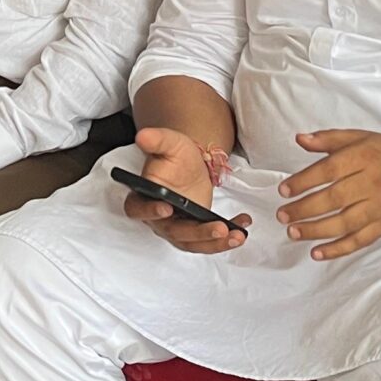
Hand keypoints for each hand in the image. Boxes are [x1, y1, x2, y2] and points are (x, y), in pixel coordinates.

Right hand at [121, 125, 245, 253]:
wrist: (194, 164)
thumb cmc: (177, 155)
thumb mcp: (170, 143)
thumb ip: (156, 139)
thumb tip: (142, 136)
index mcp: (143, 197)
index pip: (139, 209)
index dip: (150, 211)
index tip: (167, 208)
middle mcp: (158, 218)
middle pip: (174, 232)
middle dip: (198, 233)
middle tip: (219, 228)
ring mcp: (178, 228)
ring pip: (193, 243)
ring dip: (215, 243)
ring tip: (236, 236)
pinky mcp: (196, 232)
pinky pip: (209, 242)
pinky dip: (227, 239)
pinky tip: (242, 228)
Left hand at [280, 128, 380, 259]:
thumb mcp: (362, 137)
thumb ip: (329, 139)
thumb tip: (299, 138)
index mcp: (364, 157)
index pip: (329, 170)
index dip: (304, 181)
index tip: (283, 190)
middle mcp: (372, 183)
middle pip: (334, 199)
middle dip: (305, 209)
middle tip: (283, 214)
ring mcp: (380, 208)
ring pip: (345, 223)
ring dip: (316, 230)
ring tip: (293, 232)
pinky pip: (360, 241)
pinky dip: (338, 249)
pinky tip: (317, 252)